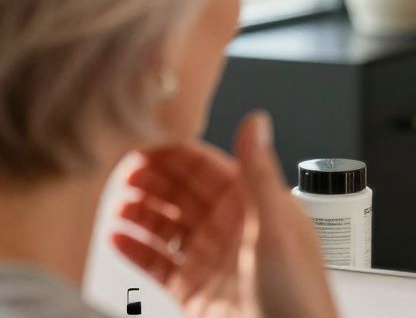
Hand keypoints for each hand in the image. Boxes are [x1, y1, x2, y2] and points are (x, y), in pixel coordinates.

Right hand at [112, 111, 337, 317]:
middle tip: (119, 170)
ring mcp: (209, 259)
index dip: (175, 153)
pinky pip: (157, 263)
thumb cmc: (300, 295)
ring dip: (140, 212)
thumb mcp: (279, 227)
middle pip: (182, 193)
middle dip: (152, 180)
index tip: (144, 139)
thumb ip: (259, 173)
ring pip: (166, 226)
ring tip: (116, 204)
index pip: (207, 167)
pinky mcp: (193, 290)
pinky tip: (115, 237)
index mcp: (255, 205)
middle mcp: (230, 229)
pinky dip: (135, 250)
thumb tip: (256, 120)